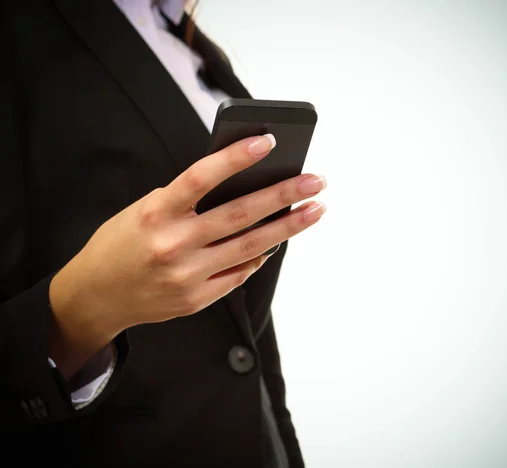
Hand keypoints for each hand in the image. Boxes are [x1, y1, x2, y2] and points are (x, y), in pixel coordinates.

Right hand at [48, 134, 325, 377]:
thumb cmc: (122, 244)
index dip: (235, 157)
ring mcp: (187, 275)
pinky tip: (279, 240)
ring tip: (314, 210)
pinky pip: (239, 273)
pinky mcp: (196, 298)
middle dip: (283, 195)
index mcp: (155, 213)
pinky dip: (261, 256)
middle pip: (240, 215)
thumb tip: (239, 186)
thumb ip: (186, 200)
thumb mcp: (144, 209)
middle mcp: (173, 244)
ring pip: (250, 247)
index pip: (201, 178)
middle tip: (315, 181)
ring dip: (288, 227)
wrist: (97, 295)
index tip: (268, 142)